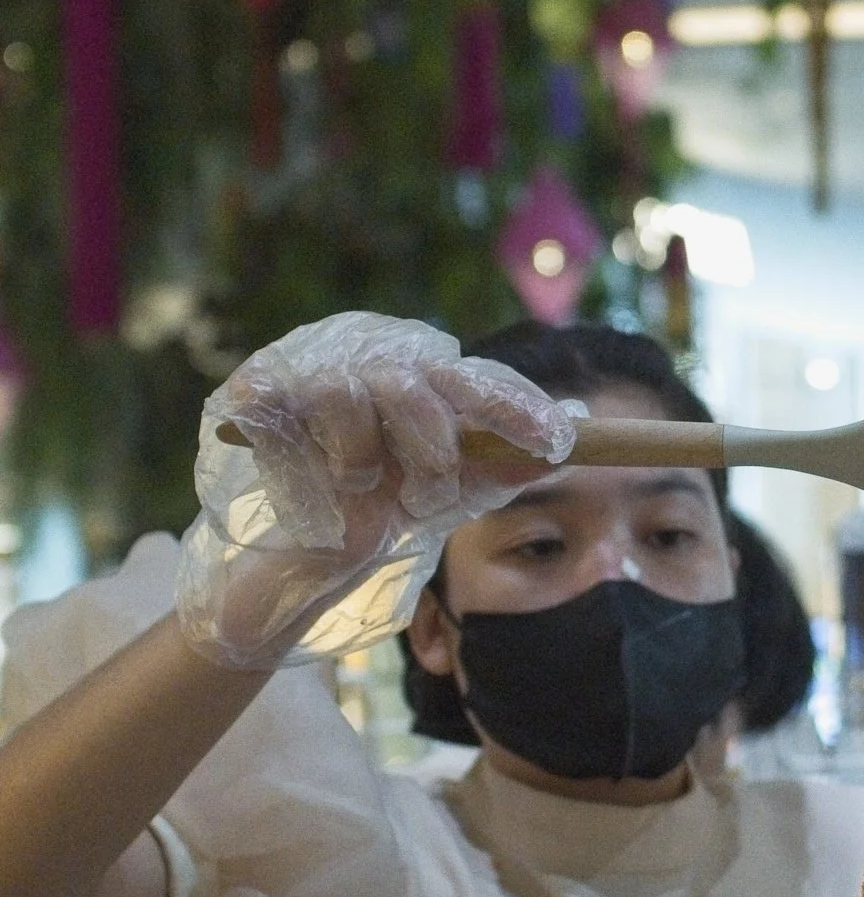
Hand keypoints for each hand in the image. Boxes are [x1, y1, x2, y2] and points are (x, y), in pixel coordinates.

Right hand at [177, 313, 575, 669]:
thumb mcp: (455, 486)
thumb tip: (577, 431)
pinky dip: (303, 475)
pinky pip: (281, 425)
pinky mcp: (253, 395)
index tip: (557, 440)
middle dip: (429, 448)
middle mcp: (369, 359)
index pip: (477, 380)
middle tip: (430, 494)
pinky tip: (315, 490)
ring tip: (360, 486)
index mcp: (425, 374)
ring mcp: (309, 370)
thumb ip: (508, 462)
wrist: (309, 536)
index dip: (515, 408)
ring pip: (341, 397)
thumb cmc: (392, 496)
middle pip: (409, 385)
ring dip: (360, 459)